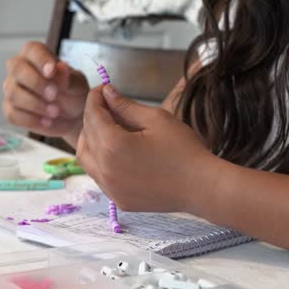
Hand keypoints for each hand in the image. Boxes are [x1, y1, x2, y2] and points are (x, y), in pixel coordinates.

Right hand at [3, 42, 88, 144]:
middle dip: (36, 83)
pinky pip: (13, 114)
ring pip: (13, 93)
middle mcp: (19, 69)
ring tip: (55, 112)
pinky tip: (47, 121)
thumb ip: (68, 77)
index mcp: (36, 55)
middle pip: (17, 69)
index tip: (52, 72)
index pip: (32, 50)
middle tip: (54, 95)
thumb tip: (60, 67)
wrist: (73, 117)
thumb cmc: (73, 93)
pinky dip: (31, 119)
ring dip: (35, 104)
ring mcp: (12, 89)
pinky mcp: (10, 110)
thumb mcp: (77, 84)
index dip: (41, 60)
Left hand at [77, 85, 215, 212]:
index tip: (102, 88)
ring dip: (91, 140)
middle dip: (92, 117)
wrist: (202, 187)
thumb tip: (107, 94)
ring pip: (86, 158)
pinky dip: (100, 160)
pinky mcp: (119, 200)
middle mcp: (104, 169)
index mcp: (112, 145)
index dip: (95, 98)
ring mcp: (110, 188)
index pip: (92, 115)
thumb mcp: (156, 119)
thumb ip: (126, 106)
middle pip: (86, 136)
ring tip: (107, 128)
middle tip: (107, 106)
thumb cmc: (184, 150)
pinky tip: (116, 152)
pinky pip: (99, 176)